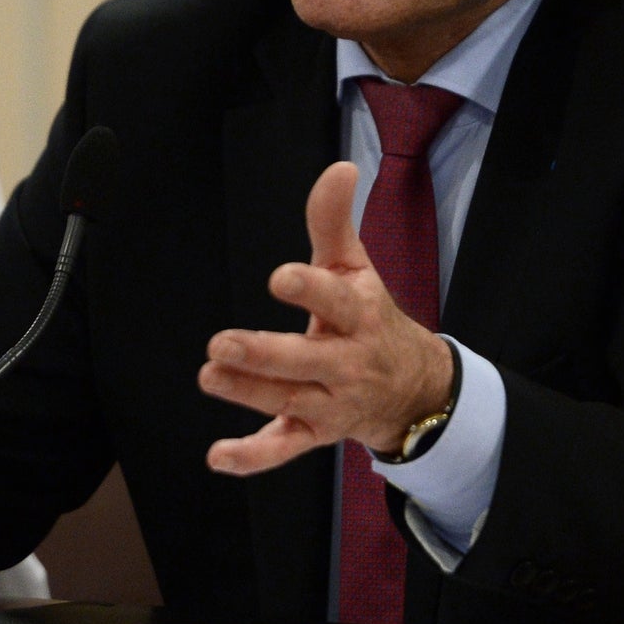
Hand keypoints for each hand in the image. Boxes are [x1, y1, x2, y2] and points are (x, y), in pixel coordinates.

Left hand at [199, 161, 454, 475]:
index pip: (337, 300)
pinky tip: (218, 456)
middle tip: (220, 343)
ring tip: (210, 376)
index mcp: (361, 315)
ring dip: (248, 394)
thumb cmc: (370, 317)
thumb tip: (340, 166)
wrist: (413, 388)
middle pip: (307, 360)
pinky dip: (252, 457)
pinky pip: (284, 450)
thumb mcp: (356, 267)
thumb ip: (334, 221)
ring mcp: (331, 402)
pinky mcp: (314, 433)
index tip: (279, 278)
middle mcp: (348, 363)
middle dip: (265, 354)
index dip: (310, 289)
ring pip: (289, 402)